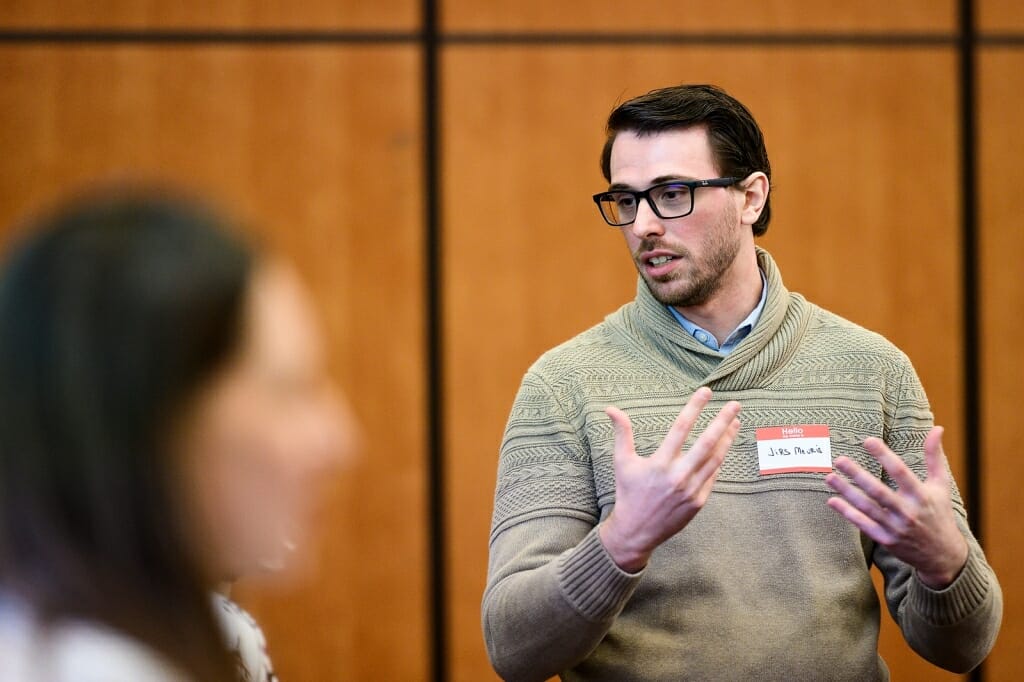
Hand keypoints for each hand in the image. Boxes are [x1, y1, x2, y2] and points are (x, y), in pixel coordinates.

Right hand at [599, 387, 741, 571]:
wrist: (636, 531)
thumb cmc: (628, 493)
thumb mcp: (621, 462)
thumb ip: (622, 433)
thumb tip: (611, 409)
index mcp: (659, 463)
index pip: (681, 428)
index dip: (694, 407)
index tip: (706, 392)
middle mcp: (677, 475)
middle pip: (706, 442)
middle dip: (722, 421)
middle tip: (735, 405)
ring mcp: (691, 490)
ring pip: (715, 459)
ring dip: (727, 439)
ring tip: (735, 423)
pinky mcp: (698, 502)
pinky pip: (712, 477)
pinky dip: (718, 461)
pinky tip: (724, 448)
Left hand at [825, 426, 967, 588]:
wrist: (942, 555)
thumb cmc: (939, 513)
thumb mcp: (941, 485)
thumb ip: (934, 457)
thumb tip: (937, 428)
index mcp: (921, 496)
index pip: (900, 472)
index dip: (884, 455)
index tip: (867, 440)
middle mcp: (908, 512)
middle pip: (879, 491)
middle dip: (858, 475)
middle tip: (839, 459)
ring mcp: (896, 528)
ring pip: (867, 507)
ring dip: (846, 492)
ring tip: (829, 477)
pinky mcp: (886, 540)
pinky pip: (863, 524)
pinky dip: (847, 513)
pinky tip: (832, 500)